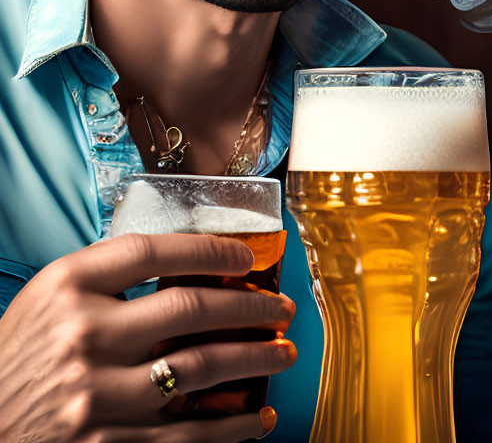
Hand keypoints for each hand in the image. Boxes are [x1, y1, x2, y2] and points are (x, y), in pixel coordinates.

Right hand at [0, 233, 295, 441]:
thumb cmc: (19, 358)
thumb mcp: (49, 300)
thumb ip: (109, 277)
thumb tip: (193, 263)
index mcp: (69, 288)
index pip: (154, 252)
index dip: (210, 249)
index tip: (246, 258)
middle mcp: (84, 336)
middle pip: (191, 308)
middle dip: (251, 306)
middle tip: (282, 308)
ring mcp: (97, 395)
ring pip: (201, 367)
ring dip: (255, 359)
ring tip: (283, 353)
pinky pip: (187, 435)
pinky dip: (231, 427)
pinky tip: (256, 417)